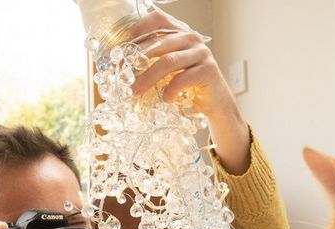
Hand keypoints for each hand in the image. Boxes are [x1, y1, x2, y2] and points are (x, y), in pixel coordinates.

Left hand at [128, 9, 250, 173]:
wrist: (215, 102)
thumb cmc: (187, 85)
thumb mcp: (168, 69)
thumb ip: (152, 61)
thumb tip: (119, 65)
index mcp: (179, 32)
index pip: (157, 19)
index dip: (138, 29)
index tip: (122, 48)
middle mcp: (191, 38)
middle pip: (158, 43)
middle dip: (137, 59)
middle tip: (122, 76)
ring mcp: (201, 54)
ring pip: (168, 61)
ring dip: (148, 78)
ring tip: (135, 91)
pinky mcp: (208, 71)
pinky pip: (182, 79)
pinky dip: (170, 90)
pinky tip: (166, 98)